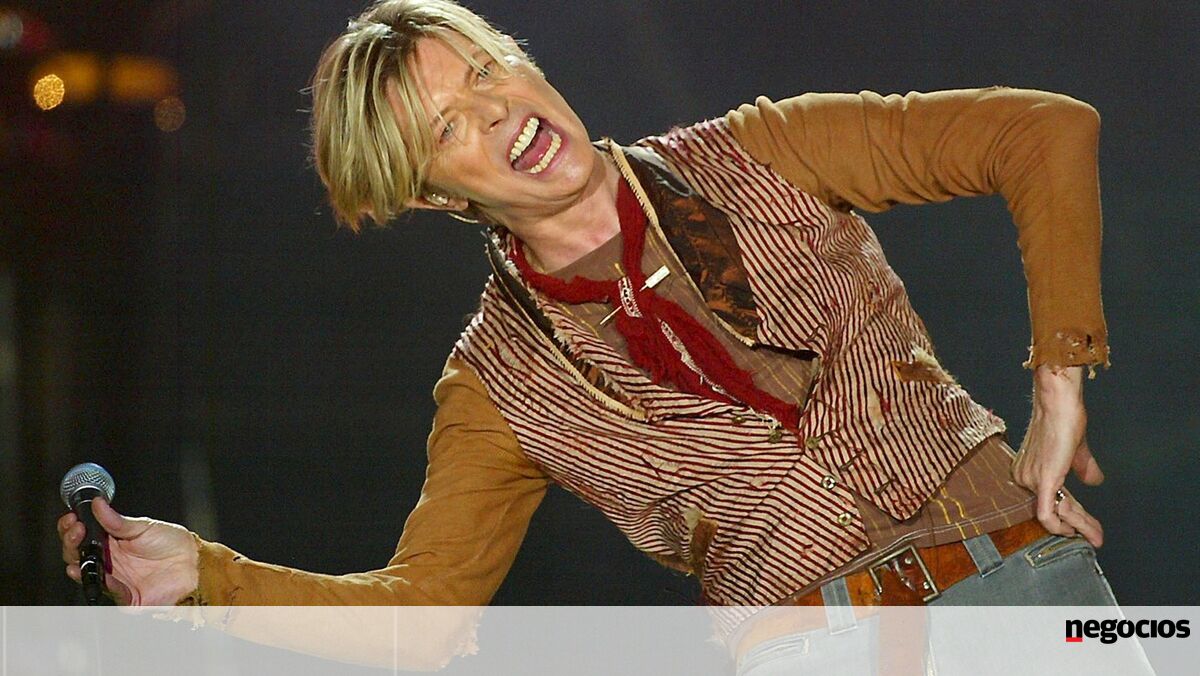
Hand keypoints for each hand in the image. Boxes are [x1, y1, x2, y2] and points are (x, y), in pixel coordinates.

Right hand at [57, 498, 198, 604]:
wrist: (195, 564)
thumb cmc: (174, 544)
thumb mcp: (143, 527)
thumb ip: (117, 521)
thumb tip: (97, 504)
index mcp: (112, 542)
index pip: (84, 536)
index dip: (72, 528)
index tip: (71, 518)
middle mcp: (110, 561)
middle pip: (79, 555)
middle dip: (71, 541)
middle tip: (75, 529)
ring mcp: (116, 579)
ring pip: (86, 573)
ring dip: (77, 561)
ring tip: (77, 546)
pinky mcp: (125, 596)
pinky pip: (108, 591)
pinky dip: (101, 582)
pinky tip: (97, 571)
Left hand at [1011, 365, 1104, 546]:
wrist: (1058, 402)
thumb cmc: (1064, 419)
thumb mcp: (1075, 451)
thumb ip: (1082, 467)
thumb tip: (1095, 481)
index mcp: (1026, 472)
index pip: (1050, 502)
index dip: (1070, 518)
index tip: (1085, 530)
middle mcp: (1023, 478)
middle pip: (1054, 511)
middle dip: (1079, 527)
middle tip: (1096, 539)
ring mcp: (1030, 480)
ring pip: (1056, 515)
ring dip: (1080, 527)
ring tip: (1097, 537)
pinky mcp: (1042, 480)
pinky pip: (1048, 513)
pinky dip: (1063, 526)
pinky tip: (1077, 533)